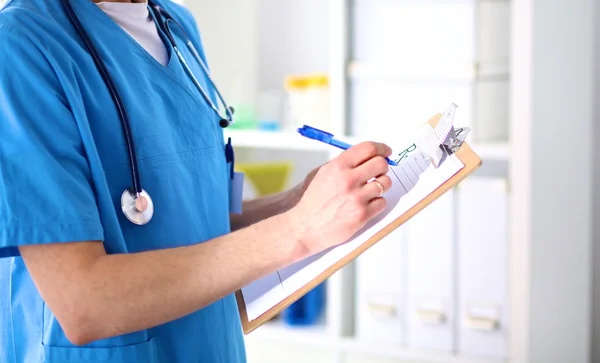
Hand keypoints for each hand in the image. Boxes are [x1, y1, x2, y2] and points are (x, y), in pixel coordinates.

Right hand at [287, 142, 393, 257]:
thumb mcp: (322, 174)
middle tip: (379, 172)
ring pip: (385, 183)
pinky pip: (382, 202)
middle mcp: (348, 180)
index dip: (381, 148)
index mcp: (338, 166)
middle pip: (381, 164)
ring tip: (371, 190)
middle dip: (383, 167)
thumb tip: (366, 156)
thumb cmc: (313, 200)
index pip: (368, 149)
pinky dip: (377, 202)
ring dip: (381, 185)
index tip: (386, 152)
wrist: (305, 226)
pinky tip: (365, 204)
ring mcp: (356, 198)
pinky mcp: (362, 215)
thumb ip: (343, 163)